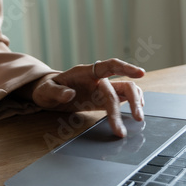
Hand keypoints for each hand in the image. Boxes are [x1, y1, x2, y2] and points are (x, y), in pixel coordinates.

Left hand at [30, 59, 145, 136]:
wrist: (48, 94)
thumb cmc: (47, 89)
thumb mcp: (45, 91)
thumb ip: (56, 91)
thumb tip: (70, 94)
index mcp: (86, 72)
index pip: (110, 65)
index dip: (126, 68)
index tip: (140, 73)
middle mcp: (98, 79)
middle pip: (122, 85)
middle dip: (131, 100)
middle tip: (136, 118)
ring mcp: (102, 89)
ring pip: (126, 91)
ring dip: (134, 103)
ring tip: (137, 120)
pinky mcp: (103, 100)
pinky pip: (122, 100)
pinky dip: (130, 106)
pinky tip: (134, 115)